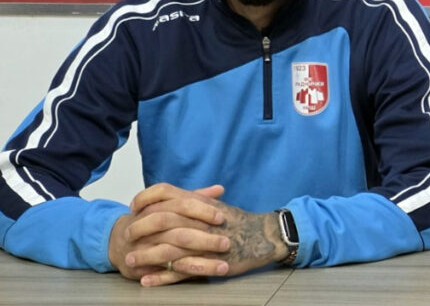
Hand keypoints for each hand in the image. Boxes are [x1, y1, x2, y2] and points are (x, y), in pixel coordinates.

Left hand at [110, 183, 289, 285]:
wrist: (261, 236)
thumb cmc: (236, 221)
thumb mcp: (213, 206)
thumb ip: (192, 200)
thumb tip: (168, 198)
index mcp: (198, 202)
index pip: (164, 192)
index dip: (145, 198)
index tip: (133, 207)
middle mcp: (197, 220)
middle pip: (161, 221)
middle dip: (139, 229)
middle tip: (125, 237)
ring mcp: (202, 242)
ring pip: (167, 249)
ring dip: (146, 256)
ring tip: (129, 262)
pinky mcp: (207, 263)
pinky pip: (179, 271)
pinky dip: (161, 277)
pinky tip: (146, 281)